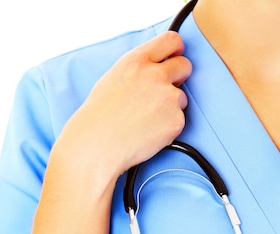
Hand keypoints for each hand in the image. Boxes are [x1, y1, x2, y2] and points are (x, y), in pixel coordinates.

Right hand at [52, 31, 191, 179]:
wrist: (95, 147)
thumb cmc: (97, 118)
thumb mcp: (112, 80)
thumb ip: (138, 71)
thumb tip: (157, 71)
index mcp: (136, 61)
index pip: (170, 40)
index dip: (176, 50)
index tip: (175, 57)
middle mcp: (155, 75)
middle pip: (184, 65)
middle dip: (179, 77)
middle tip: (163, 93)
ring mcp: (168, 97)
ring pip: (181, 97)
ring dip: (169, 107)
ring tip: (143, 121)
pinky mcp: (175, 120)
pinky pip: (178, 121)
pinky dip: (167, 128)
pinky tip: (146, 134)